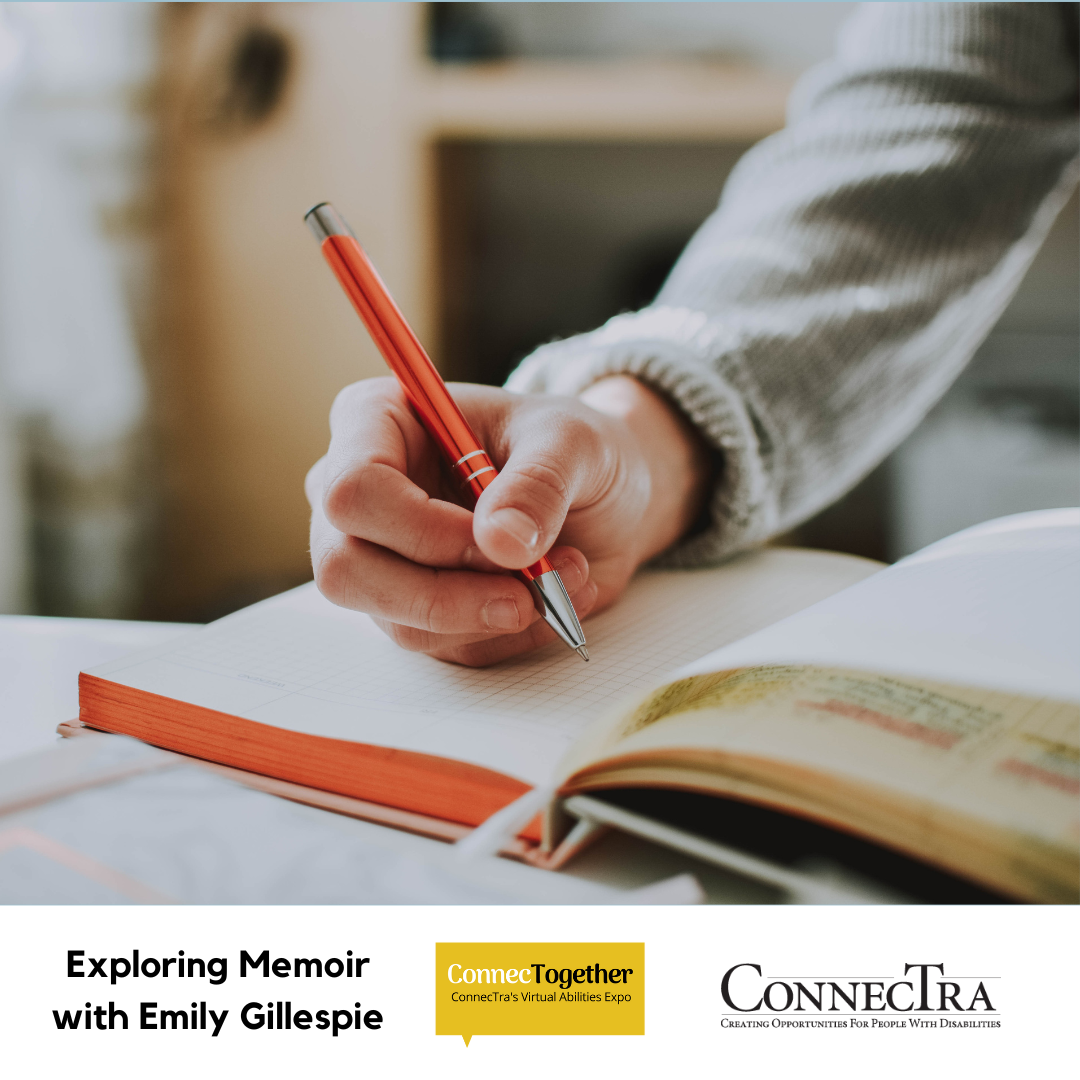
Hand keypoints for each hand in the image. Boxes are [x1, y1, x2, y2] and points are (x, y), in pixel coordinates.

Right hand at [306, 374, 710, 665]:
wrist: (601, 494)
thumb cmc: (571, 448)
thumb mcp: (573, 442)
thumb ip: (539, 483)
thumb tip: (502, 543)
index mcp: (376, 421)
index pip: (353, 490)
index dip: (421, 529)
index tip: (498, 540)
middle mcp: (360, 494)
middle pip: (346, 569)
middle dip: (445, 595)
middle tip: (527, 591)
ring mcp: (378, 558)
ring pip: (398, 620)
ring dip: (492, 614)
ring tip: (565, 574)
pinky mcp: (412, 609)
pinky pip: (444, 646)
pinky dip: (508, 632)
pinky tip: (553, 595)